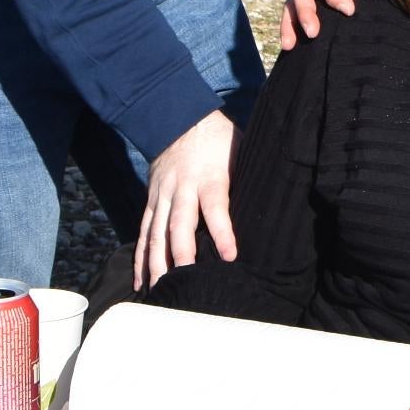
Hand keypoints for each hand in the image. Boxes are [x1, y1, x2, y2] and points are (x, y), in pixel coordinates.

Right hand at [132, 110, 237, 289]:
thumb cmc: (219, 140)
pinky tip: (143, 282)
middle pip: (178, 224)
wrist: (179, 118)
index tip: (230, 256)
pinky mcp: (151, 201)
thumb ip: (246, 179)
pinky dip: (141, 257)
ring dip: (156, 263)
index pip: (215, 206)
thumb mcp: (239, 151)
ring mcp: (162, 196)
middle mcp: (182, 189)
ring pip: (155, 233)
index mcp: (209, 176)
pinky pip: (143, 232)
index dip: (222, 231)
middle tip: (185, 281)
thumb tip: (268, 209)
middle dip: (180, 254)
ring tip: (159, 291)